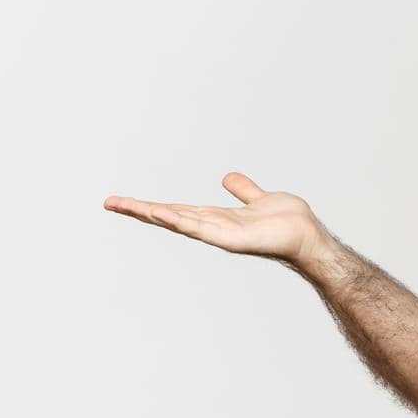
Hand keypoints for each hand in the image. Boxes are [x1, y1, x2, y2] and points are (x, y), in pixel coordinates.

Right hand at [103, 172, 330, 267]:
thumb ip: (243, 190)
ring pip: (178, 221)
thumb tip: (226, 178)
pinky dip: (180, 221)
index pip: (176, 209)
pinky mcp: (231, 239)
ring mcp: (219, 234)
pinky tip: (160, 214)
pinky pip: (201, 228)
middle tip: (109, 202)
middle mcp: (213, 226)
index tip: (124, 201)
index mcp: (216, 218)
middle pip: (169, 216)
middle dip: (139, 210)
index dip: (150, 205)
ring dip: (151, 214)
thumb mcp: (259, 198)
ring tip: (124, 205)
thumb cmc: (288, 222)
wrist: (308, 236)